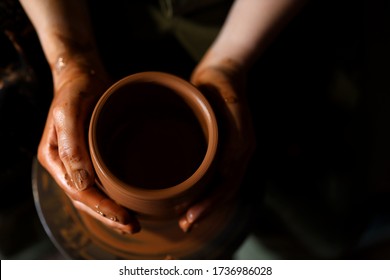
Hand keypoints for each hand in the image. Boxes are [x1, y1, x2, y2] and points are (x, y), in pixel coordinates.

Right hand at [37, 58, 139, 233]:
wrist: (83, 76)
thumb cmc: (76, 90)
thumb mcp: (70, 111)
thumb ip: (72, 145)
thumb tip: (80, 182)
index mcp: (56, 158)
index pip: (80, 192)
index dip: (102, 209)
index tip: (125, 217)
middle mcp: (66, 166)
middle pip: (87, 201)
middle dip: (109, 217)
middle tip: (134, 227)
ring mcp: (79, 164)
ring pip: (94, 197)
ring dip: (112, 213)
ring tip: (133, 223)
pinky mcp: (92, 158)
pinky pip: (101, 184)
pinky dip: (114, 197)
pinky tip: (128, 203)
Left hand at [179, 59, 255, 231]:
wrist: (220, 73)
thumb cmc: (225, 88)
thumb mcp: (231, 109)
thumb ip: (234, 139)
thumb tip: (225, 173)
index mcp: (241, 152)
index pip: (227, 188)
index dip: (209, 205)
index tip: (190, 219)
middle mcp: (233, 157)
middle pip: (221, 192)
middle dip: (203, 210)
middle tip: (184, 225)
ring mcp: (223, 154)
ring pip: (214, 187)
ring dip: (200, 203)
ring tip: (182, 217)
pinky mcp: (211, 148)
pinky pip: (206, 174)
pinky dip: (197, 188)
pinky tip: (182, 193)